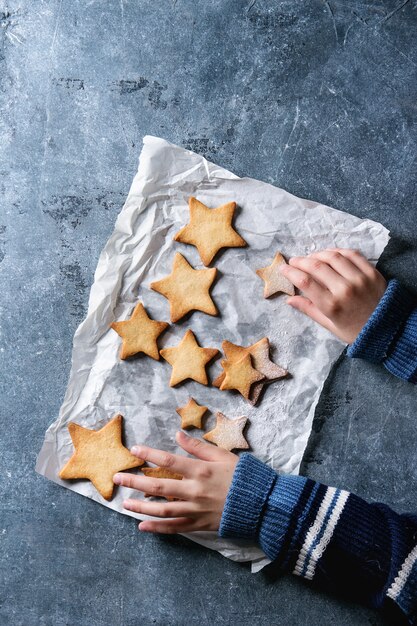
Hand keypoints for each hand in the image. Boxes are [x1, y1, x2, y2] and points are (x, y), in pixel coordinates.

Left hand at [113, 430, 237, 533]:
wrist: (261, 503)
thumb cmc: (243, 476)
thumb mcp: (223, 455)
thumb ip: (198, 447)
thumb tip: (178, 434)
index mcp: (201, 470)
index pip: (169, 461)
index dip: (149, 454)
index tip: (134, 450)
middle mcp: (195, 490)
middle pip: (159, 487)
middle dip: (135, 482)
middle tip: (118, 478)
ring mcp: (196, 509)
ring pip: (163, 510)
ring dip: (141, 507)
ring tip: (125, 504)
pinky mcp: (200, 524)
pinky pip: (175, 528)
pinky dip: (158, 528)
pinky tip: (142, 526)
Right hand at [279, 248, 386, 343]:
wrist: (388, 330)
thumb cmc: (355, 331)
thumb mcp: (330, 325)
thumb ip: (309, 310)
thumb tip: (289, 300)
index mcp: (332, 306)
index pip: (305, 282)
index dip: (291, 272)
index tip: (283, 268)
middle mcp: (344, 290)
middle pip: (316, 266)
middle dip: (301, 261)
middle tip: (294, 261)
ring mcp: (359, 279)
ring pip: (333, 256)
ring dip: (318, 254)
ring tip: (311, 257)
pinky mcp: (372, 272)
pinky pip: (352, 254)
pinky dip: (338, 251)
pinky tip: (330, 254)